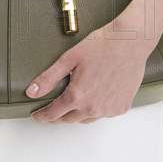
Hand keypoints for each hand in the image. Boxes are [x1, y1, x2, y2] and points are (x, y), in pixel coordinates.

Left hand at [27, 21, 151, 123]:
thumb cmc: (102, 45)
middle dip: (58, 116)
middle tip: (52, 109)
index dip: (42, 116)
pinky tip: (94, 98)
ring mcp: (109, 109)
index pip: (53, 114)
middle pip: (69, 119)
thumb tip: (32, 92)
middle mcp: (93, 107)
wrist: (130, 42)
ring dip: (77, 114)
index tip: (37, 115)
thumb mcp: (69, 59)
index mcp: (77, 96)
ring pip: (87, 119)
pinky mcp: (122, 107)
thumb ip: (49, 78)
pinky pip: (104, 114)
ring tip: (72, 103)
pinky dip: (96, 110)